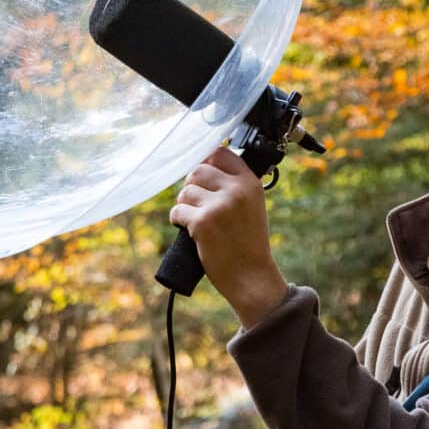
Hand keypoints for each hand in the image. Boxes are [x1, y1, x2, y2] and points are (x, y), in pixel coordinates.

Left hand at [168, 147, 287, 327]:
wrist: (251, 275)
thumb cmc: (248, 243)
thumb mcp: (252, 206)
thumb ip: (234, 186)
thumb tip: (205, 166)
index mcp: (250, 183)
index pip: (220, 153)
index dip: (206, 163)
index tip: (204, 178)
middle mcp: (236, 191)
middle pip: (197, 171)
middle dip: (191, 186)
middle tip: (196, 204)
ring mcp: (218, 206)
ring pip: (185, 191)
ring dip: (184, 204)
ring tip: (195, 219)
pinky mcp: (202, 222)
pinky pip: (177, 211)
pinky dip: (178, 220)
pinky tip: (188, 229)